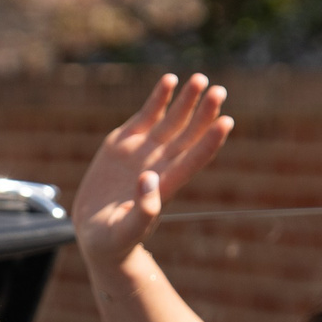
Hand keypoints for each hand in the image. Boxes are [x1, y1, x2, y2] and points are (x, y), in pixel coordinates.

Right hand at [71, 72, 232, 270]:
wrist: (95, 234)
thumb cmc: (113, 242)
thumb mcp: (124, 233)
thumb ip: (141, 213)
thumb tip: (150, 180)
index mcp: (165, 187)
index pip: (194, 160)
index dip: (209, 142)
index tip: (226, 123)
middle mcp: (160, 165)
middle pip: (189, 135)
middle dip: (204, 113)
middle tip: (219, 91)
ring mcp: (145, 151)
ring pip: (172, 121)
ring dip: (187, 100)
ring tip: (200, 79)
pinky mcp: (126, 143)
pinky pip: (147, 115)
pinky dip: (158, 98)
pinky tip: (170, 80)